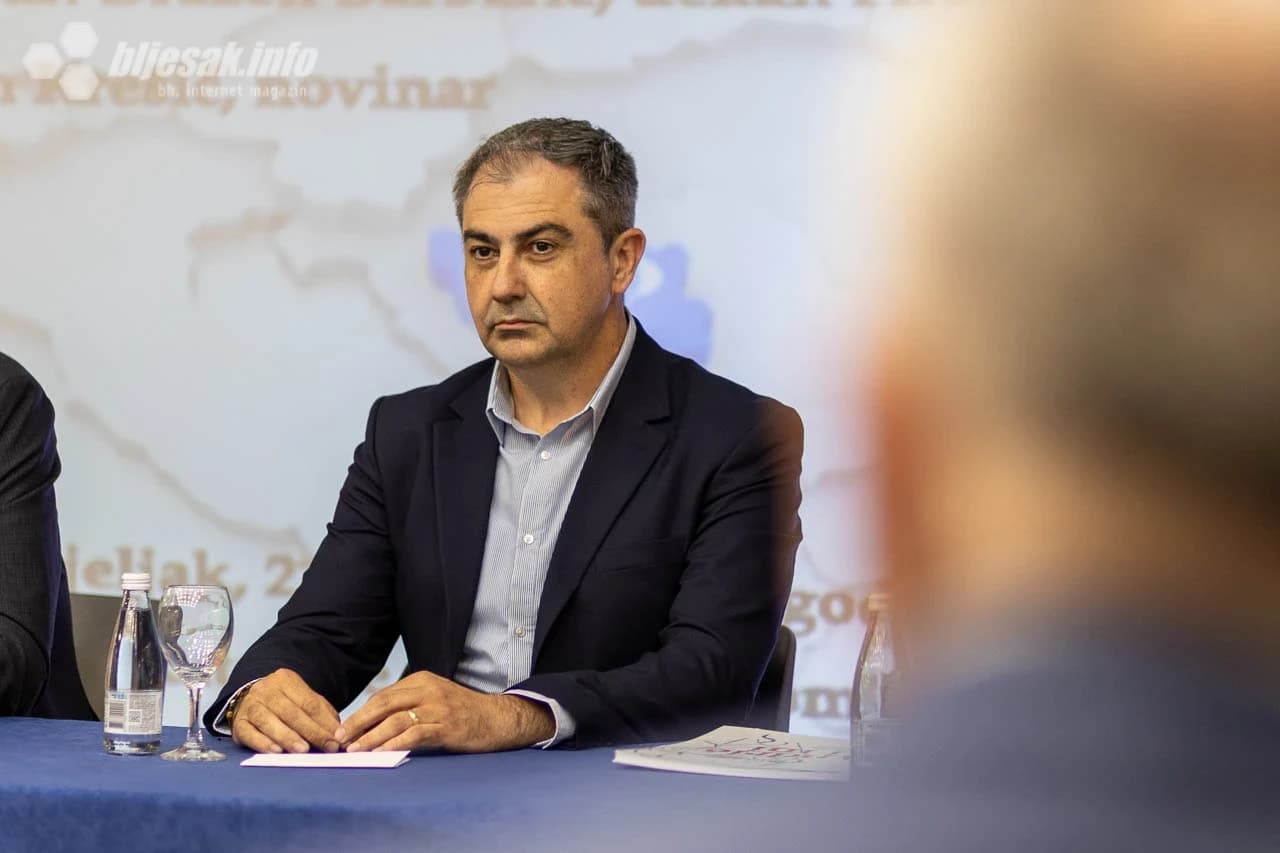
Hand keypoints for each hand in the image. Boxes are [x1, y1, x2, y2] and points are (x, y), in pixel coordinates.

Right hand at [230, 668, 342, 753]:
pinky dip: (263, 743)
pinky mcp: (238, 724)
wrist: (249, 701)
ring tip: (303, 750)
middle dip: (311, 731)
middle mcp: (265, 690)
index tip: (337, 739)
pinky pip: (250, 734)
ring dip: (288, 737)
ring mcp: (250, 706)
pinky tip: (276, 751)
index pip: (309, 703)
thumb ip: (321, 715)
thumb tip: (338, 734)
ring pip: (269, 721)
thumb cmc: (284, 704)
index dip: (324, 722)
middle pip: (291, 712)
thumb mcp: (304, 701)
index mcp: (286, 680)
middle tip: (326, 746)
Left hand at [340, 670, 554, 752]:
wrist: (498, 718)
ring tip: (356, 750)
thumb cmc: (463, 712)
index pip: (383, 696)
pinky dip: (394, 744)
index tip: (343, 728)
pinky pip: (415, 735)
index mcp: (422, 680)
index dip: (361, 713)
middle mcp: (428, 690)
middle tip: (340, 738)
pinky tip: (382, 754)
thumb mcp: (435, 699)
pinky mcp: (448, 726)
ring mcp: (439, 708)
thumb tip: (372, 724)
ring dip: (372, 737)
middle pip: (384, 704)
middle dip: (359, 723)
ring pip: (396, 720)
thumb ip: (409, 705)